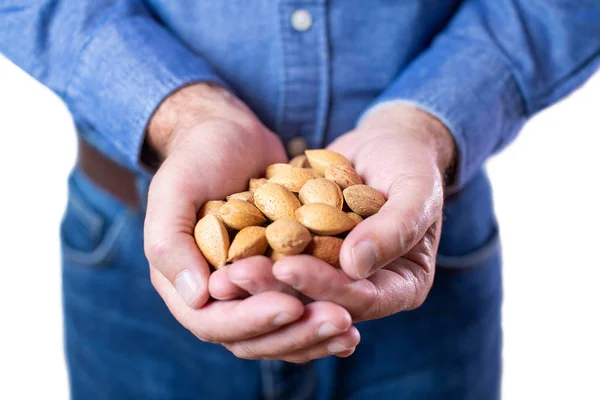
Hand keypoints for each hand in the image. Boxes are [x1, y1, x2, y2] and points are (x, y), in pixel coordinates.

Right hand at [143, 83, 355, 360]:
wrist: (230, 135)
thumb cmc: (197, 157)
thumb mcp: (174, 189)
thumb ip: (170, 241)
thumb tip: (196, 297)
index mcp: (185, 284)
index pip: (213, 322)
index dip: (252, 320)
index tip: (292, 306)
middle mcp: (218, 297)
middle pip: (254, 338)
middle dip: (295, 334)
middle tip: (339, 321)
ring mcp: (251, 290)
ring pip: (282, 330)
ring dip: (316, 335)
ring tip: (352, 330)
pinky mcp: (280, 276)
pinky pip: (303, 305)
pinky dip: (325, 312)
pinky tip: (358, 314)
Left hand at [209, 103, 453, 360]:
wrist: (387, 142)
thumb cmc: (412, 163)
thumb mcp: (416, 189)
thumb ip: (396, 228)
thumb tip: (355, 266)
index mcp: (402, 286)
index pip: (362, 299)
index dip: (324, 286)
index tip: (286, 266)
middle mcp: (368, 288)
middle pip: (320, 302)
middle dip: (278, 290)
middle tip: (236, 275)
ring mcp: (337, 274)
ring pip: (294, 289)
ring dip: (258, 282)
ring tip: (223, 270)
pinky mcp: (312, 256)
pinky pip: (281, 262)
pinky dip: (255, 258)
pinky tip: (222, 251)